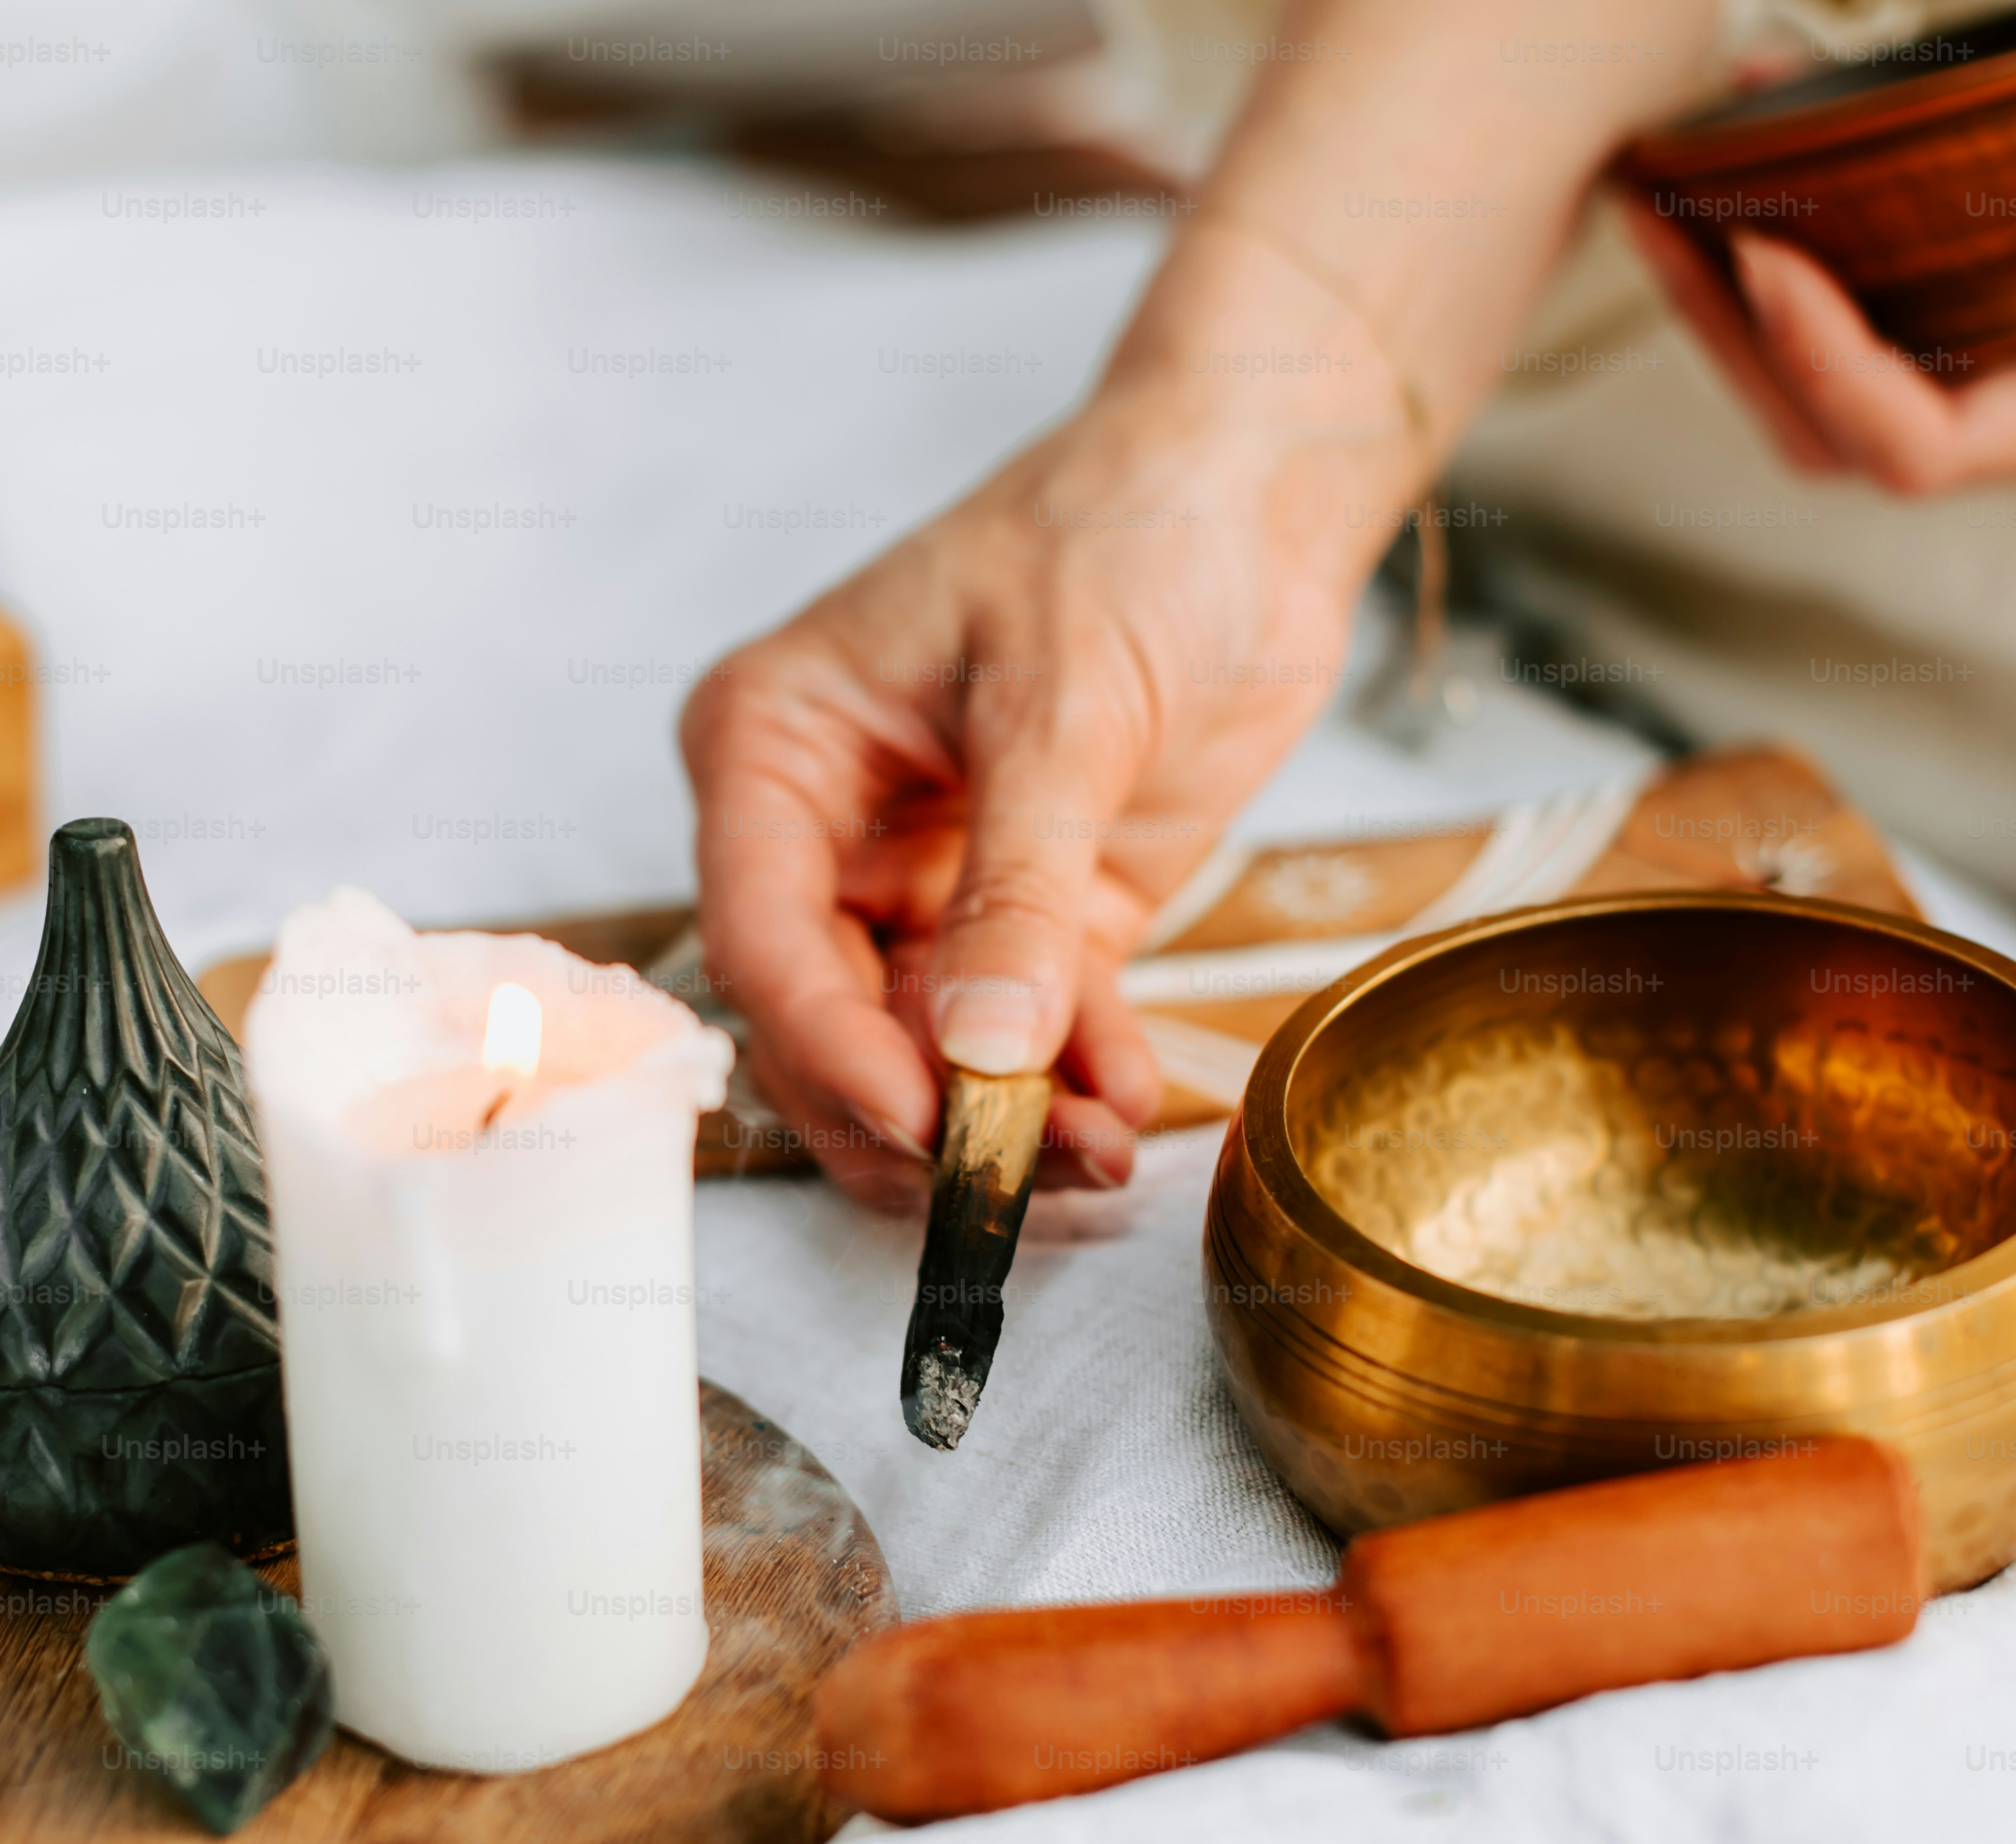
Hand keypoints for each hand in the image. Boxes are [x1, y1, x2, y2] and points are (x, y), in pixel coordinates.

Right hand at [680, 226, 1420, 1209]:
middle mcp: (827, 831)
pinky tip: (1124, 1102)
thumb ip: (1020, 887)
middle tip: (1009, 1176)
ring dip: (1002, 1120)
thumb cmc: (1127, 530)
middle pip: (822, 1025)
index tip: (925, 1121)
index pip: (761, 935)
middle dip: (915, 1112)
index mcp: (776, 748)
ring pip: (919, 1054)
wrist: (1253, 495)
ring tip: (1095, 1155)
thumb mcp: (1063, 704)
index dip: (829, 1047)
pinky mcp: (1031, 915)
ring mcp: (926, 884)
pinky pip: (1026, 1032)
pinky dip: (1071, 1080)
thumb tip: (983, 1047)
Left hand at [1625, 0, 2015, 492]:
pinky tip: (1776, 111)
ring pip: (1844, 381)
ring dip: (1737, 289)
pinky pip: (1894, 302)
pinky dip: (1814, 230)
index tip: (1763, 248)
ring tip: (1669, 163)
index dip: (1823, 367)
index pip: (1929, 447)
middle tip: (1651, 195)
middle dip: (1730, 333)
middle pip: (1843, 431)